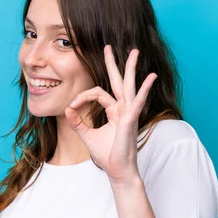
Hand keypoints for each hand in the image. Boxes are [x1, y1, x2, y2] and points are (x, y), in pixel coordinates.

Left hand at [65, 45, 156, 183]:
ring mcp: (129, 113)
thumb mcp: (87, 135)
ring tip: (134, 52)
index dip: (82, 97)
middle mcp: (123, 109)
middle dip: (113, 63)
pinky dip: (143, 90)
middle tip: (108, 46)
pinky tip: (151, 77)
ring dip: (131, 68)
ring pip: (128, 86)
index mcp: (114, 111)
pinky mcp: (131, 120)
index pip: (97, 93)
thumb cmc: (107, 155)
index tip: (71, 107)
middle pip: (118, 81)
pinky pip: (136, 102)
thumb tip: (66, 109)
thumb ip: (77, 122)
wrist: (117, 170)